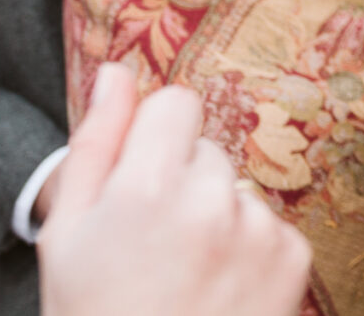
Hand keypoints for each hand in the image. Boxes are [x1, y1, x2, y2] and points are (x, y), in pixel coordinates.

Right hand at [38, 63, 310, 315]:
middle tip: (154, 246)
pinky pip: (273, 224)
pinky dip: (252, 250)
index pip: (178, 103)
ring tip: (186, 275)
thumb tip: (115, 72)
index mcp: (146, 187)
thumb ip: (96, 141)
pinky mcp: (294, 256)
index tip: (144, 174)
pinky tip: (220, 289)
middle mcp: (210, 199)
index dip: (158, 136)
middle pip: (209, 150)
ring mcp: (258, 229)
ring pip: (240, 189)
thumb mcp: (69, 231)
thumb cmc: (94, 310)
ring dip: (219, 218)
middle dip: (184, 183)